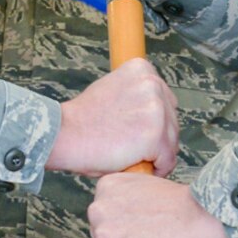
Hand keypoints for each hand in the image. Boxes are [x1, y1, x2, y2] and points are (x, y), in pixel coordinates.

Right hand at [46, 58, 177, 177]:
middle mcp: (153, 84)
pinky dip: (157, 168)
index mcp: (142, 69)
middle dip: (158, 138)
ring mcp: (156, 110)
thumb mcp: (113, 89)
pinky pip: (168, 159)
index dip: (154, 121)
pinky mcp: (155, 136)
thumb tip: (153, 112)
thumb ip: (136, 94)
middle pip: (172, 120)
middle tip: (134, 148)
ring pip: (171, 141)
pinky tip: (138, 167)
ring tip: (132, 157)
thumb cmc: (85, 118)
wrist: (66, 133)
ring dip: (157, 154)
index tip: (136, 131)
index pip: (165, 100)